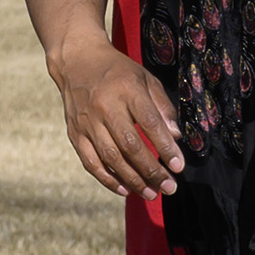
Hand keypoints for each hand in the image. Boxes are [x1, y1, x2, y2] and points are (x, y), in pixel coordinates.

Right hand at [51, 34, 185, 200]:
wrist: (77, 61)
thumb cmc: (118, 72)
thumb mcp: (145, 79)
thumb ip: (162, 107)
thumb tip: (175, 137)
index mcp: (127, 89)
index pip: (149, 123)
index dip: (165, 147)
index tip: (178, 166)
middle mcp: (105, 106)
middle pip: (130, 145)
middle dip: (152, 170)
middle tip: (169, 187)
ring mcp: (87, 122)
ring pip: (111, 157)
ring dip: (133, 180)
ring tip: (151, 193)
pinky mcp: (75, 133)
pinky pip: (91, 162)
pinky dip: (108, 179)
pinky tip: (125, 189)